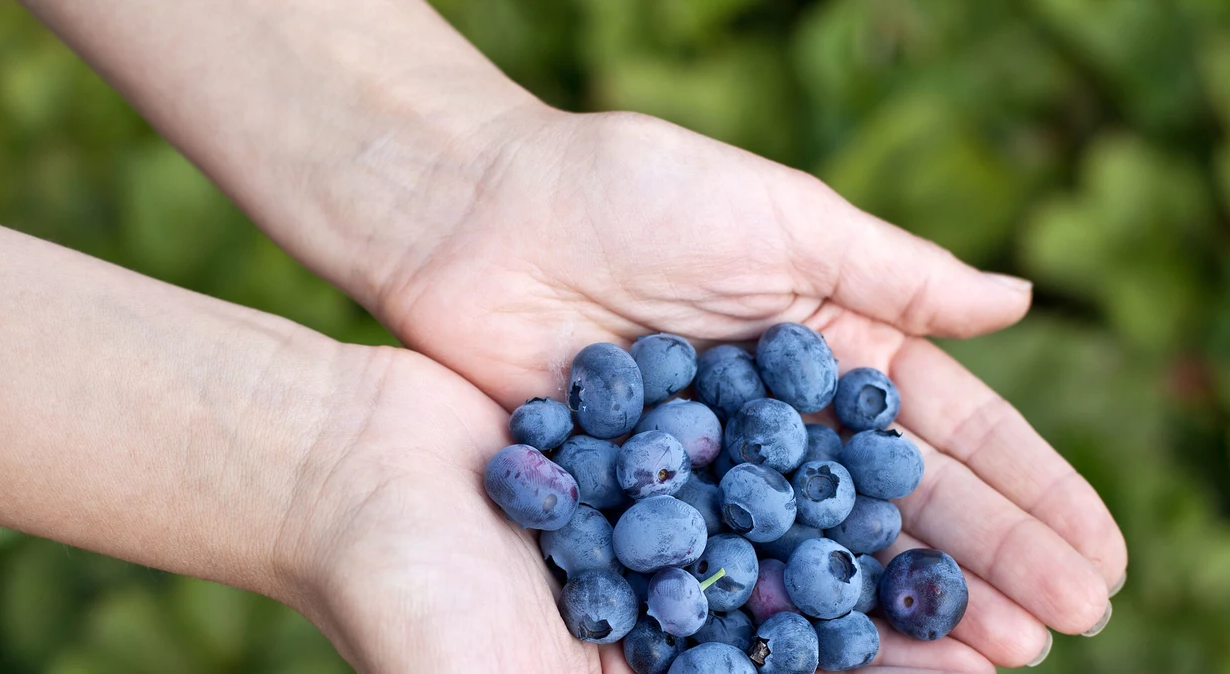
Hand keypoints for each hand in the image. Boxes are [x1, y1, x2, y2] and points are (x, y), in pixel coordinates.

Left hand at [345, 109, 1124, 668]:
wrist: (485, 218)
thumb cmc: (633, 194)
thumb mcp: (781, 216)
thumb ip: (893, 273)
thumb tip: (1020, 301)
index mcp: (832, 349)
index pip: (948, 430)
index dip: (1026, 491)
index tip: (1097, 554)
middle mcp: (785, 422)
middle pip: (899, 505)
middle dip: (987, 563)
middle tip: (1066, 626)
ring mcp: (718, 473)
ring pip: (826, 552)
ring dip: (908, 606)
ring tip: (994, 659)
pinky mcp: (647, 508)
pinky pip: (729, 573)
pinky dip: (787, 615)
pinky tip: (852, 657)